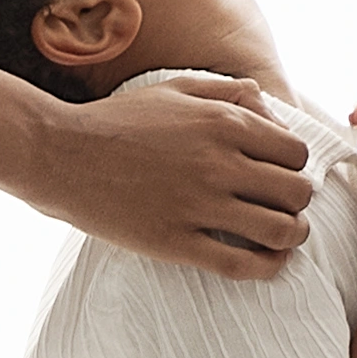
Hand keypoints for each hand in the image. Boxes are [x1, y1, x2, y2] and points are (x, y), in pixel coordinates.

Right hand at [48, 72, 312, 271]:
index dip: (294, 167)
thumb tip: (267, 104)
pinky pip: (242, 265)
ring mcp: (198, 206)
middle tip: (283, 207)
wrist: (60, 155)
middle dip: (297, 202)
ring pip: (281, 231)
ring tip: (283, 237)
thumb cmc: (116, 121)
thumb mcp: (172, 89)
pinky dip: (268, 268)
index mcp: (222, 123)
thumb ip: (225, 93)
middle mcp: (218, 163)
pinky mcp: (176, 243)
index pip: (295, 153)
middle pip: (296, 192)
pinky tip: (267, 262)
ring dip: (292, 236)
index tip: (280, 176)